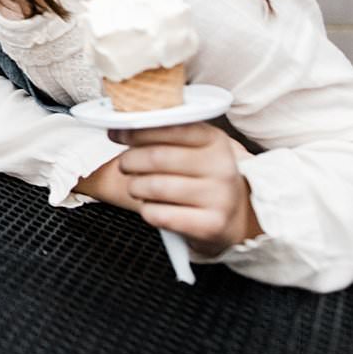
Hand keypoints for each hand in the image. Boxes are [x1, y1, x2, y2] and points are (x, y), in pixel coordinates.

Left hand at [113, 123, 262, 255]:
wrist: (236, 216)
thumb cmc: (203, 177)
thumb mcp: (194, 148)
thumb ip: (164, 135)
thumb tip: (119, 128)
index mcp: (215, 141)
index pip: (170, 128)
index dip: (136, 131)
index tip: (116, 134)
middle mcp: (221, 167)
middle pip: (157, 158)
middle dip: (130, 161)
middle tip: (125, 165)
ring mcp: (220, 198)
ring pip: (154, 187)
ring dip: (135, 187)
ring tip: (138, 187)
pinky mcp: (211, 226)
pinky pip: (159, 215)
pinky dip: (147, 210)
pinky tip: (153, 207)